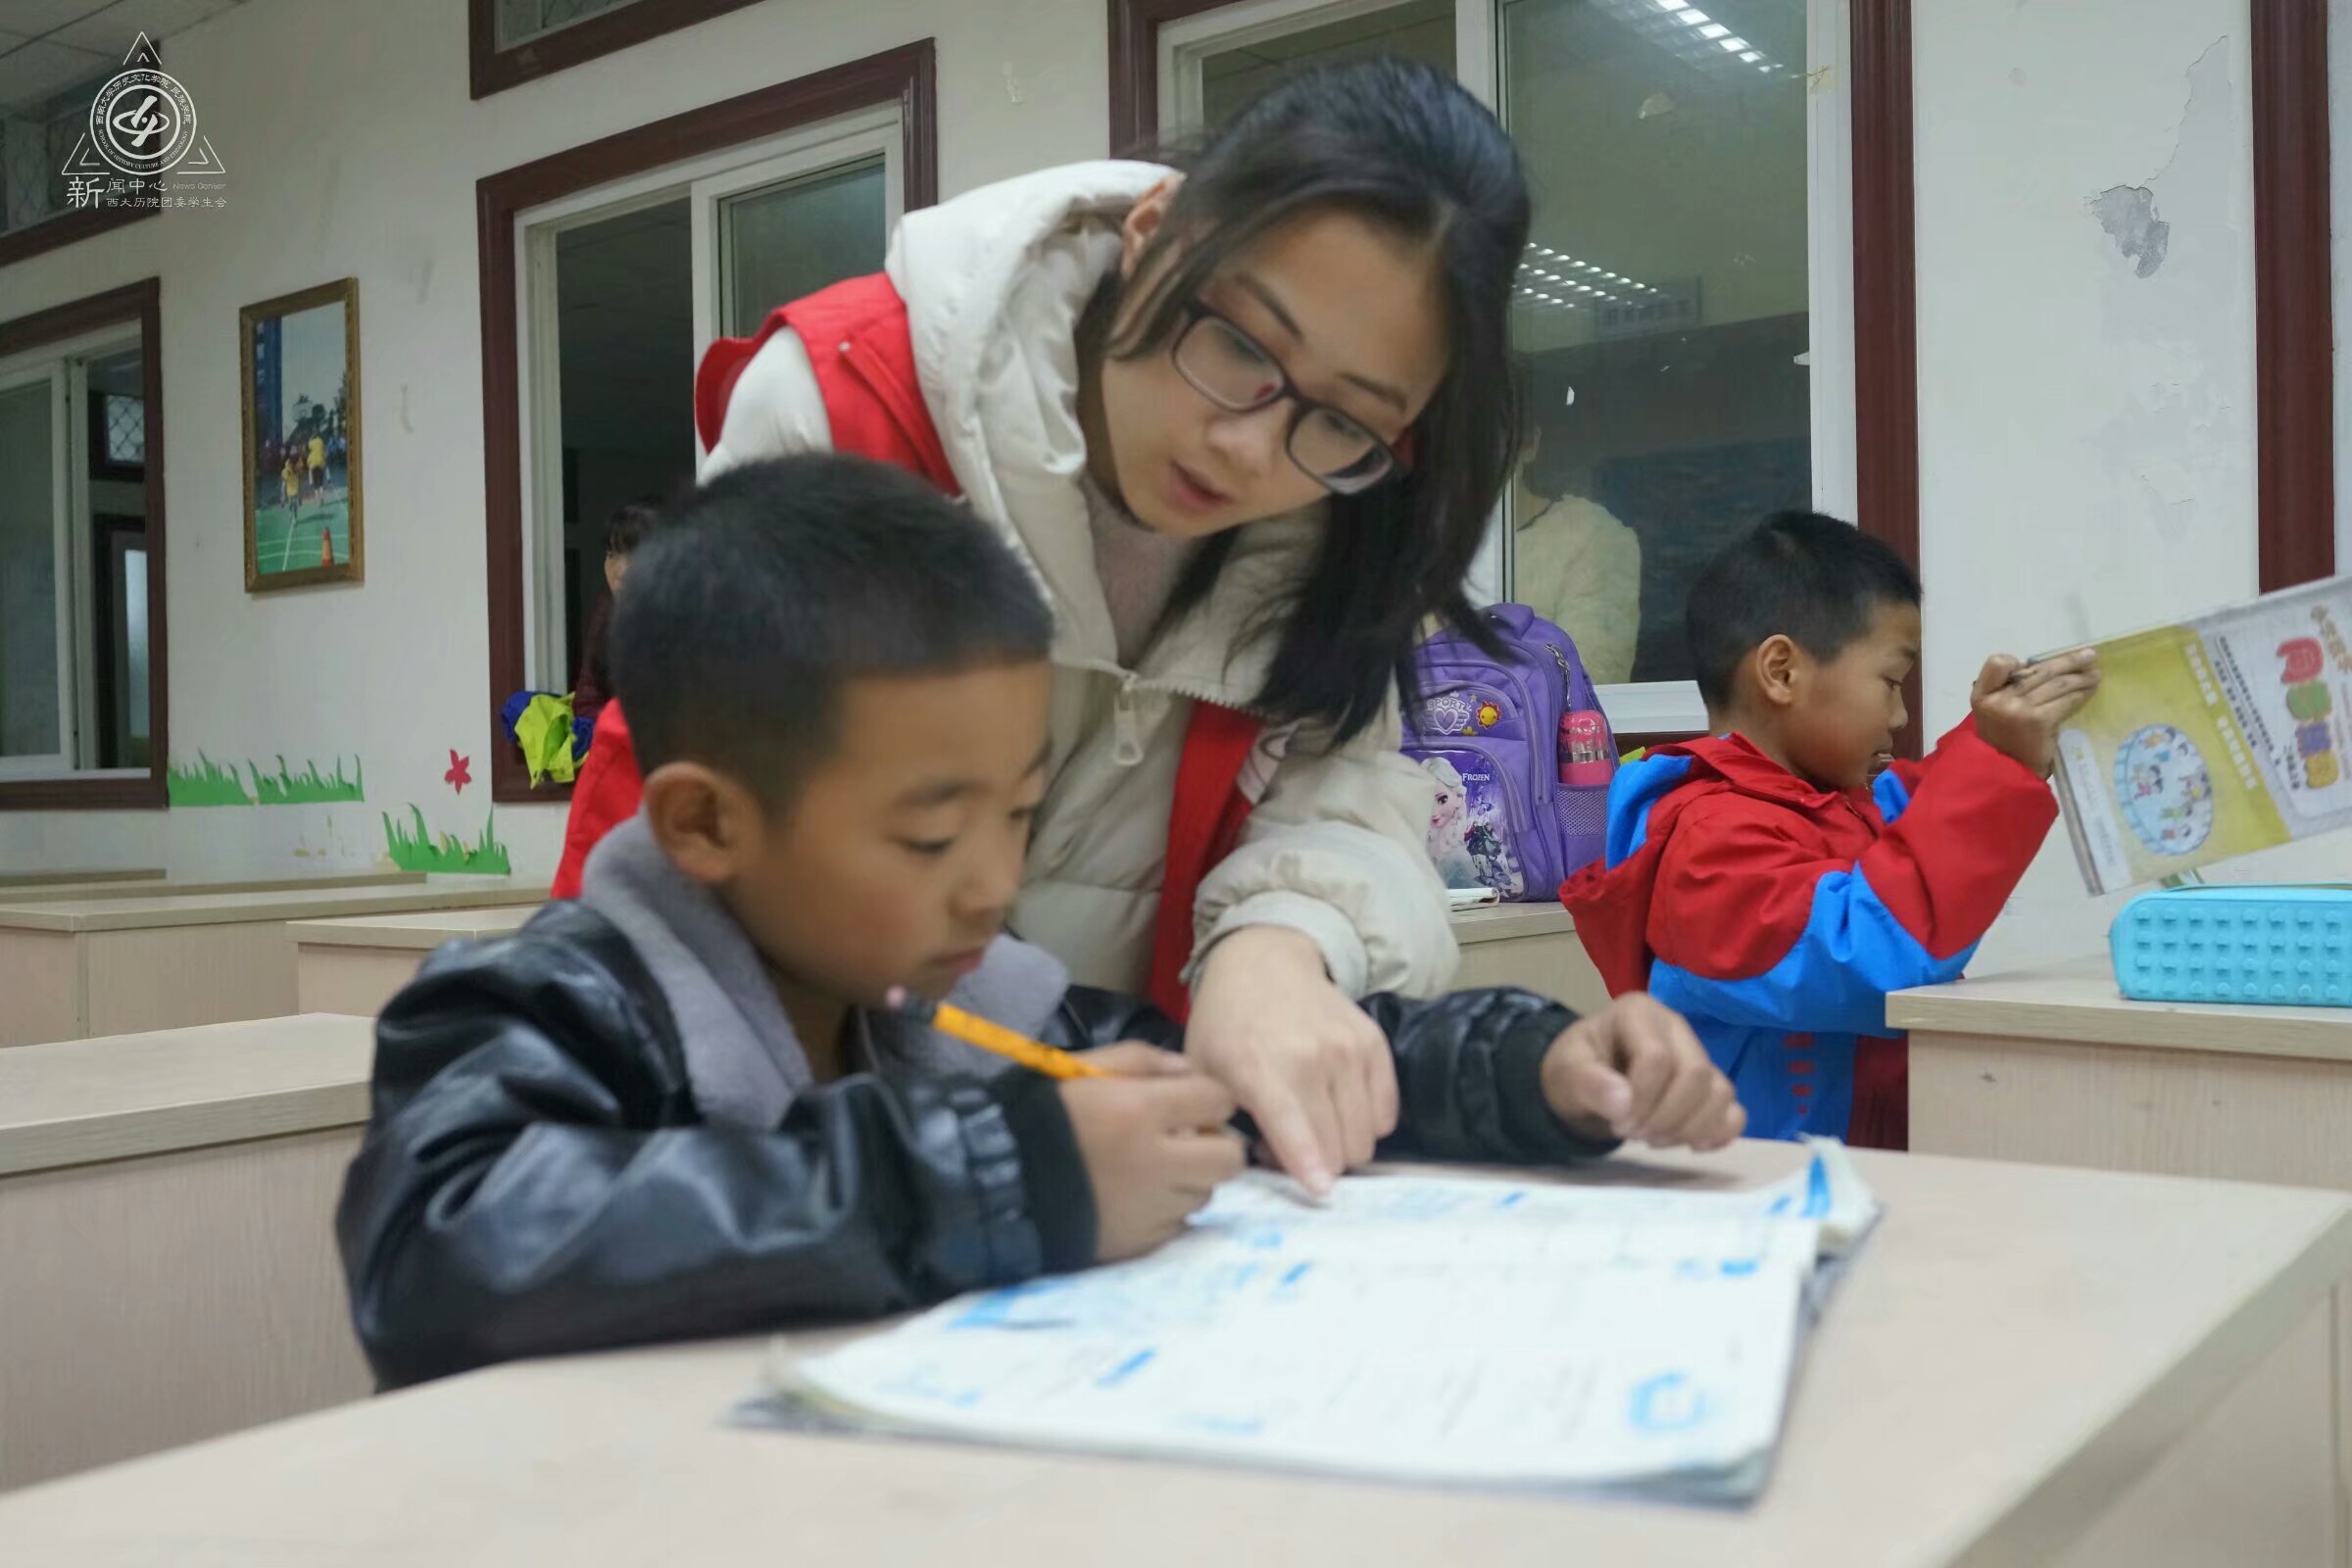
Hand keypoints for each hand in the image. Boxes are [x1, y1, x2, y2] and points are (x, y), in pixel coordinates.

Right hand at [1060, 1044, 1244, 1262]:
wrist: (994, 1183)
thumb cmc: (1039, 1116)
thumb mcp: (1084, 1069)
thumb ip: (1143, 1061)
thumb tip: (1190, 1072)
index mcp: (1140, 1112)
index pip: (1218, 1100)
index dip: (1211, 1097)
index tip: (1194, 1101)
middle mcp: (1156, 1164)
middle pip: (1229, 1158)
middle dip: (1215, 1144)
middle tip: (1186, 1140)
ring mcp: (1151, 1210)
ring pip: (1205, 1194)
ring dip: (1189, 1179)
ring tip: (1150, 1170)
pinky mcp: (1140, 1244)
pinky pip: (1176, 1224)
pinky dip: (1164, 1210)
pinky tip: (1132, 1198)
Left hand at [1184, 927, 1397, 1195]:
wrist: (1265, 963)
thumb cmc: (1227, 1024)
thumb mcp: (1202, 1070)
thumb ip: (1214, 1121)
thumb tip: (1231, 1169)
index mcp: (1261, 1068)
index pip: (1296, 1132)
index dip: (1310, 1170)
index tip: (1319, 1192)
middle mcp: (1312, 1058)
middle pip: (1337, 1148)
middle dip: (1317, 1165)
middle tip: (1290, 1147)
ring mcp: (1349, 1050)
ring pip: (1365, 1138)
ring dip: (1341, 1147)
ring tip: (1312, 1127)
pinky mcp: (1375, 1044)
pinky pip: (1387, 1114)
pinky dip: (1366, 1125)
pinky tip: (1337, 1109)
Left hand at [1539, 994, 1744, 1151]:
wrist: (1584, 1082)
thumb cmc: (1575, 1069)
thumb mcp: (1567, 1072)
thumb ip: (1589, 1083)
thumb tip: (1623, 1103)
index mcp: (1638, 1012)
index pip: (1658, 1057)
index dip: (1642, 1098)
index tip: (1618, 1121)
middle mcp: (1676, 1027)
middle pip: (1696, 1074)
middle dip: (1666, 1116)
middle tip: (1635, 1134)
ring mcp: (1699, 1055)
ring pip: (1721, 1093)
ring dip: (1690, 1128)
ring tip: (1654, 1139)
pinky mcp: (1711, 1086)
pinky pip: (1734, 1111)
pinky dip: (1719, 1133)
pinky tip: (1690, 1145)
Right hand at [1971, 649, 2100, 776]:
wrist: (2009, 774)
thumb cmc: (2004, 740)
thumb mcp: (1994, 712)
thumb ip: (2010, 690)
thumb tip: (2048, 668)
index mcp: (1982, 694)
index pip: (1997, 663)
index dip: (2015, 662)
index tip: (2033, 665)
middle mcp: (1998, 700)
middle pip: (2037, 671)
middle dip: (2066, 662)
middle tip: (2088, 655)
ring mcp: (2019, 710)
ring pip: (2056, 684)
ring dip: (2080, 677)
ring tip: (2095, 674)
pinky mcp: (2039, 721)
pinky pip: (2065, 700)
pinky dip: (2081, 694)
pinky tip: (2090, 691)